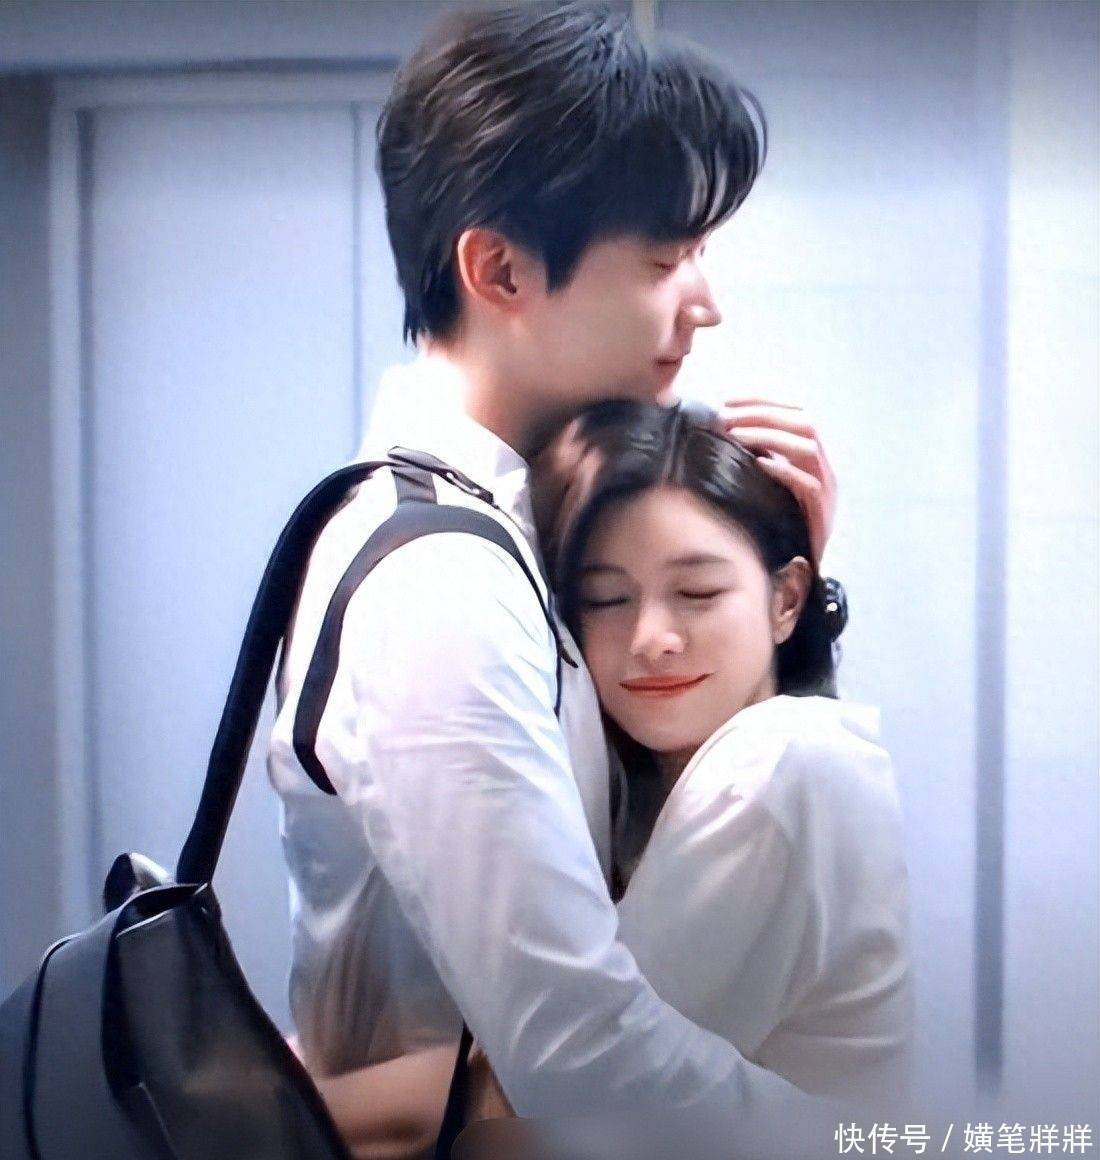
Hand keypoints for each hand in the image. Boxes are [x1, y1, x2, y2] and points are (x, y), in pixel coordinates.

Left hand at [718, 397, 836, 565]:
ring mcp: (826, 490)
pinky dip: (785, 470)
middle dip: (763, 414)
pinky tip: (760, 464)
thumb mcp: (766, 485)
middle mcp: (824, 468)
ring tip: (735, 435)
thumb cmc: (778, 525)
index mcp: (813, 456)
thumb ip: (755, 459)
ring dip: (769, 436)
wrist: (803, 568)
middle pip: (804, 423)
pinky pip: (809, 485)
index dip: (763, 401)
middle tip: (725, 416)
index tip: (727, 399)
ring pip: (808, 448)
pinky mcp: (822, 514)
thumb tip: (719, 433)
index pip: (795, 413)